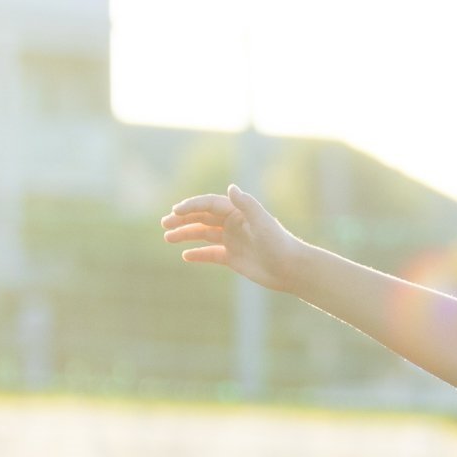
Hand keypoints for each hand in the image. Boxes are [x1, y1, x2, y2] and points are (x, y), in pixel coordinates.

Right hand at [162, 186, 304, 291]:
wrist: (292, 269)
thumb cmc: (279, 244)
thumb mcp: (262, 222)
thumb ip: (247, 205)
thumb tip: (230, 187)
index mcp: (238, 213)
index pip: (209, 204)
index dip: (191, 206)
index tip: (175, 211)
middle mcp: (233, 224)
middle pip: (202, 217)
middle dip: (182, 219)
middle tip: (164, 224)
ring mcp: (233, 241)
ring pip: (203, 235)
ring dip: (185, 235)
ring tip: (167, 238)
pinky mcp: (234, 258)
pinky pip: (211, 254)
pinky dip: (198, 254)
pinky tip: (185, 256)